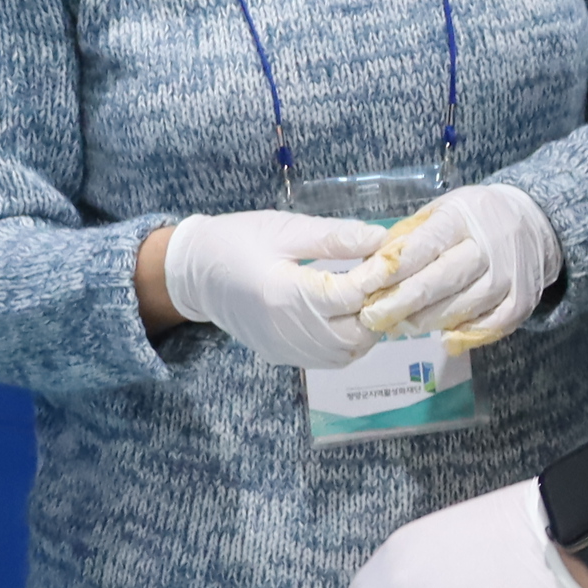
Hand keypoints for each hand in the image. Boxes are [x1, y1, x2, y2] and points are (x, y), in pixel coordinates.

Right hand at [152, 211, 387, 364]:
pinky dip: (350, 342)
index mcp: (284, 293)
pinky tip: (352, 317)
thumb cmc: (238, 241)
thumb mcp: (285, 229)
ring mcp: (284, 348)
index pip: (348, 295)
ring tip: (372, 297)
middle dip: (378, 308)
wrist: (193, 272)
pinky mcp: (283, 356)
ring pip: (346, 352)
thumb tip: (380, 239)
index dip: (378, 278)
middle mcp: (286, 330)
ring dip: (367, 328)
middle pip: (354, 333)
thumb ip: (333, 237)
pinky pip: (329, 359)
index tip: (394, 258)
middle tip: (388, 280)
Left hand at [312, 184, 562, 350]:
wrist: (534, 221)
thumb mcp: (439, 211)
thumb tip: (372, 266)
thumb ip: (408, 237)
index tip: (364, 286)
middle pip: (441, 280)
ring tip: (399, 328)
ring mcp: (510, 274)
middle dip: (401, 302)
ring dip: (428, 321)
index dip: (390, 270)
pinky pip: (493, 324)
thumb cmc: (472, 218)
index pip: (422, 246)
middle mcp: (489, 245)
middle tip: (372, 318)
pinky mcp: (523, 298)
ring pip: (464, 306)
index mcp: (462, 217)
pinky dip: (468, 334)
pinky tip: (445, 339)